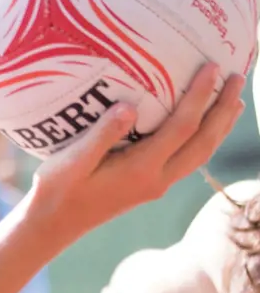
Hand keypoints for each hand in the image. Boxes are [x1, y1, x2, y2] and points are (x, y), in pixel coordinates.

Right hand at [25, 64, 245, 242]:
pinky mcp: (151, 186)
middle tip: (237, 77)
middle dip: (223, 110)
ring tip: (234, 101)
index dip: (200, 97)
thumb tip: (131, 106)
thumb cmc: (58, 189)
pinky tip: (202, 129)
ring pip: (201, 153)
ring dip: (220, 126)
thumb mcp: (72, 159)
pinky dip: (205, 139)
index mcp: (141, 169)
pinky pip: (189, 159)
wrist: (54, 224)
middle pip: (204, 142)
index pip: (182, 128)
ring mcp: (157, 185)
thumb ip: (102, 133)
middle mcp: (157, 179)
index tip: (211, 68)